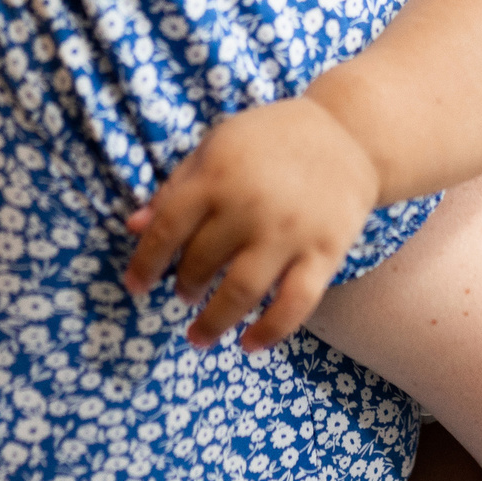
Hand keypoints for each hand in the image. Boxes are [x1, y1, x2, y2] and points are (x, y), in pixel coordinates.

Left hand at [121, 96, 380, 350]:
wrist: (347, 134)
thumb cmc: (270, 140)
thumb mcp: (216, 146)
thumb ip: (175, 187)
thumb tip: (133, 228)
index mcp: (217, 174)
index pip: (168, 229)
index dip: (145, 263)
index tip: (135, 287)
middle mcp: (249, 205)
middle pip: (201, 263)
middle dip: (184, 286)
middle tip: (184, 293)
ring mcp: (288, 232)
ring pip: (240, 292)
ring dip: (213, 321)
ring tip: (198, 335)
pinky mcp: (324, 252)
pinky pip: (295, 304)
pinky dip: (269, 332)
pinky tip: (248, 345)